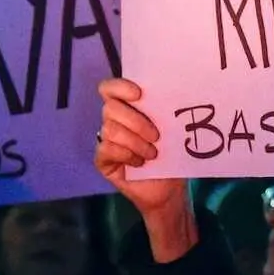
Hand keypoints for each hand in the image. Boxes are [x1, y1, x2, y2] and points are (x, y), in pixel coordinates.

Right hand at [94, 78, 195, 260]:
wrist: (169, 188)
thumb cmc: (170, 154)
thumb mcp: (169, 129)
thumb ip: (159, 110)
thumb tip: (166, 92)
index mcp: (127, 107)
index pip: (110, 88)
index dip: (120, 87)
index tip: (139, 94)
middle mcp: (113, 120)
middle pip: (110, 108)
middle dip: (136, 122)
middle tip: (156, 136)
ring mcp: (105, 140)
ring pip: (110, 130)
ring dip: (135, 142)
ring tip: (152, 154)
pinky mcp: (102, 160)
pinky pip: (106, 149)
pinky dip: (126, 155)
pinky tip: (140, 163)